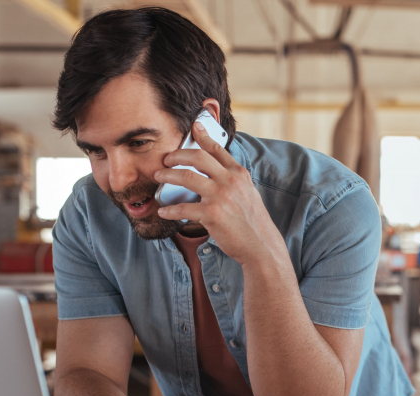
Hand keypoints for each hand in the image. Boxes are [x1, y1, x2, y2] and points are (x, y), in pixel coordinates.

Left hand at [155, 122, 283, 265]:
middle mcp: (229, 181)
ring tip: (159, 177)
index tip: (194, 127)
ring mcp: (220, 197)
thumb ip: (234, 180)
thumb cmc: (253, 222)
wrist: (260, 245)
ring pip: (186, 177)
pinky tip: (163, 211)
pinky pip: (184, 208)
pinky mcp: (212, 215)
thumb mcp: (248, 193)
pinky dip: (170, 210)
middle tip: (166, 159)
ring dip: (168, 176)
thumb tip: (218, 173)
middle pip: (197, 158)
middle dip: (177, 155)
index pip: (218, 149)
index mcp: (238, 174)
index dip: (204, 136)